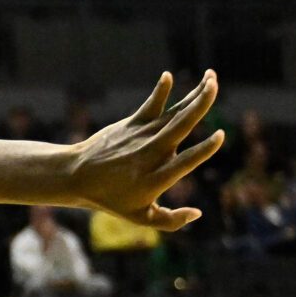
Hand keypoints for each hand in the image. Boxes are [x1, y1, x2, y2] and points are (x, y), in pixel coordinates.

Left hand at [68, 71, 224, 229]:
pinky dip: (160, 91)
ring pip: (172, 113)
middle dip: (199, 105)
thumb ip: (170, 220)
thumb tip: (198, 213)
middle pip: (180, 127)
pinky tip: (168, 76)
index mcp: (155, 179)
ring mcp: (140, 137)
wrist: (75, 178)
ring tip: (211, 76)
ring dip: (193, 93)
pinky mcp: (130, 125)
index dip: (203, 150)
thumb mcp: (139, 217)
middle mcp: (149, 155)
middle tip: (215, 86)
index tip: (220, 135)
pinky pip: (150, 106)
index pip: (185, 162)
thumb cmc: (111, 199)